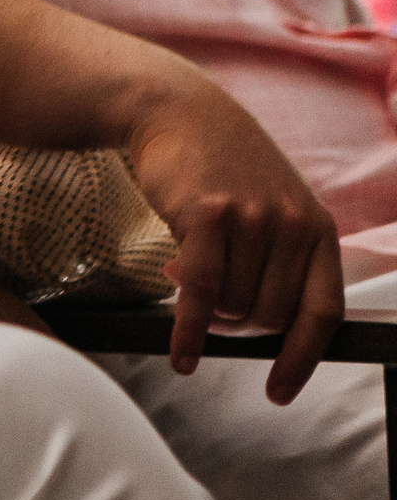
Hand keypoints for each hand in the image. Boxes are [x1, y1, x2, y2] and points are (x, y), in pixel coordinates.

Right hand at [128, 79, 342, 401]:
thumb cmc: (220, 164)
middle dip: (238, 327)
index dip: (302, 358)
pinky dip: (189, 332)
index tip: (279, 390)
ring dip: (209, 315)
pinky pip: (202, 295)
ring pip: (234, 308)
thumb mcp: (270, 206)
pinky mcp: (207, 216)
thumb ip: (273, 260)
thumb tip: (254, 325)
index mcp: (317, 227)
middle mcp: (291, 224)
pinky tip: (180, 352)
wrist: (176, 109)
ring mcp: (252, 219)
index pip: (322, 312)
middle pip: (270, 316)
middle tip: (212, 313)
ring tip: (189, 281)